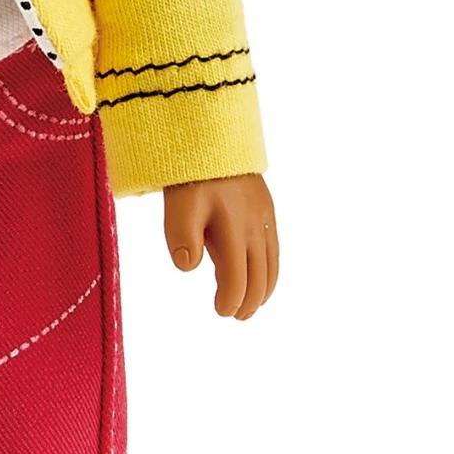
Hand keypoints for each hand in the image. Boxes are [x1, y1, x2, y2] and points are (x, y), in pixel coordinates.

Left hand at [162, 173, 277, 319]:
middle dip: (250, 301)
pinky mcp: (266, 208)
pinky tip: (263, 274)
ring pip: (272, 263)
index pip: (238, 279)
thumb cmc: (191, 176)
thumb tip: (189, 267)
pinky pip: (274, 246)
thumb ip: (182, 237)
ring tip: (253, 304)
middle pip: (260, 276)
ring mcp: (264, 217)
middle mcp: (254, 226)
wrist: (211, 136)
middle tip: (237, 316)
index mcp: (233, 230)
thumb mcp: (179, 206)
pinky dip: (271, 268)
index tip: (221, 312)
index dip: (231, 300)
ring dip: (264, 288)